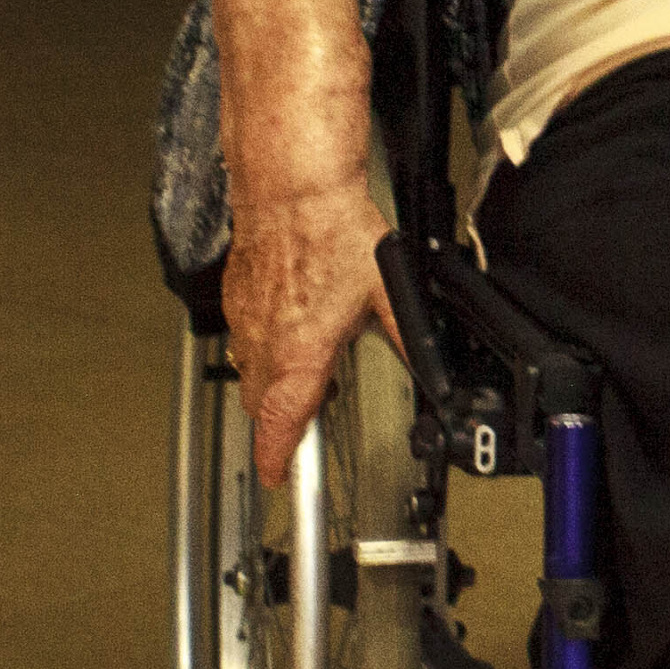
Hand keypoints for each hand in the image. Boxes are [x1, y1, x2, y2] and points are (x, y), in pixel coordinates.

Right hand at [226, 174, 395, 486]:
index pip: (281, 423)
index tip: (279, 477)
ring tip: (307, 362)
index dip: (278, 457)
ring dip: (273, 382)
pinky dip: (263, 347)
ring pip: (251, 374)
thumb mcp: (387, 291)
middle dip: (282, 419)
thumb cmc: (331, 231)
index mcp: (301, 351)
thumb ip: (408, 336)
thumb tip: (432, 365)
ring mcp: (247, 322)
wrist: (291, 191)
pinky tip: (289, 324)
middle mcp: (266, 343)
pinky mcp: (236, 301)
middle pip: (262, 406)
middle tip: (313, 408)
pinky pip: (244, 340)